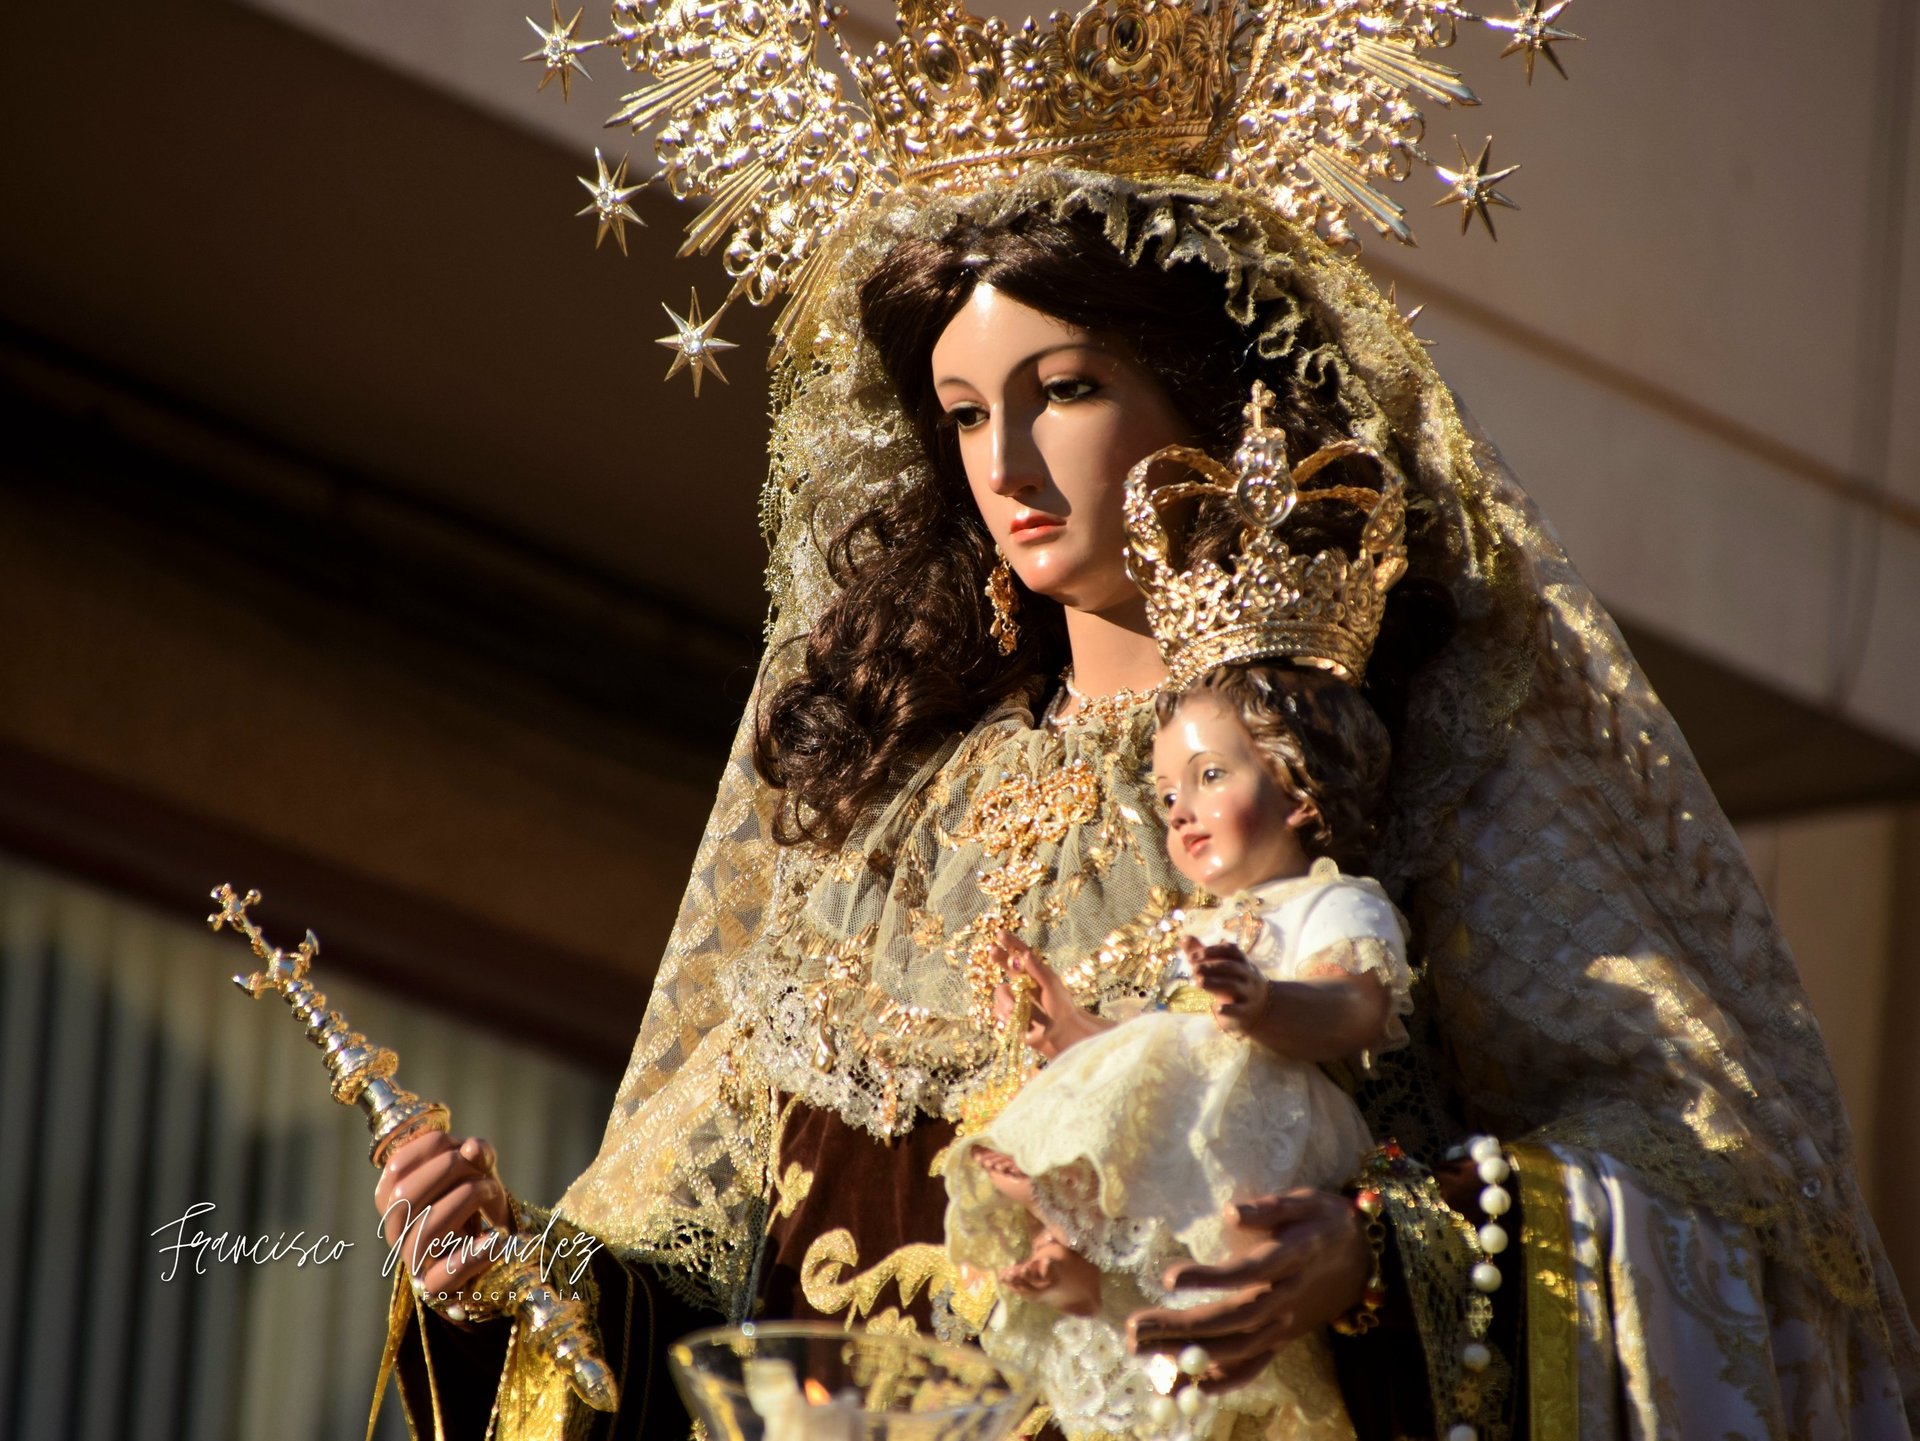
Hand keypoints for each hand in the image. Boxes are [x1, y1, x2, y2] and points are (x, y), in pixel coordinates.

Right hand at [374, 1131, 512, 1314]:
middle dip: (447, 1170)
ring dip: (464, 1201)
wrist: (492, 1242)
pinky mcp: (436, 1286)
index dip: (434, 1146)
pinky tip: (496, 1238)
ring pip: (425, 1231)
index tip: (463, 1146)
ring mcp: (413, 1259)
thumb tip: (472, 1148)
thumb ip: (479, 1154)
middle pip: (404, 1196)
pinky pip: (446, 1277)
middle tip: (481, 1167)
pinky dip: (473, 1256)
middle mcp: (396, 1229)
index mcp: (394, 1198)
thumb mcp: (480, 1170)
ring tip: (492, 1190)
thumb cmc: (476, 1199)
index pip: (398, 1165)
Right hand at [990, 930, 1112, 1060]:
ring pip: (1000, 992)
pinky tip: (1019, 1021)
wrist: (1059, 1034)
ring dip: (1007, 1001)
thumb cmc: (1060, 1007)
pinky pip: (998, 1010)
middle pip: (1005, 966)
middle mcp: (1022, 983)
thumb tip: (1025, 953)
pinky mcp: (1009, 1014)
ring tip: (1017, 1011)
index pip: (1020, 954)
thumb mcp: (1051, 986)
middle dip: (998, 958)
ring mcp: (1014, 998)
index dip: (1010, 943)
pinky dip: (1006, 1015)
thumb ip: (1037, 970)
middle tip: (991, 950)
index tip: (1000, 933)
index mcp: (1034, 973)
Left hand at [1126, 1189, 1367, 1392]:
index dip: (1211, 1278)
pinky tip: (1187, 1387)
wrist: (1359, 1258)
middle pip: (1233, 1319)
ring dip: (1188, 1354)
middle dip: (1182, 1326)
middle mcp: (1286, 1297)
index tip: (1169, 1277)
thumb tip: (1231, 1212)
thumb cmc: (1321, 1221)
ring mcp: (1283, 1324)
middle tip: (1134, 1326)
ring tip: (1140, 1349)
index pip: (1249, 1272)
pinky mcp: (1280, 1339)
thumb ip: (1269, 1208)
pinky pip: (1252, 1367)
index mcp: (1292, 1259)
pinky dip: (1222, 1381)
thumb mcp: (1304, 1201)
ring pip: (1236, 1348)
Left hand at [1188, 938, 1270, 1037]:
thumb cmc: (1236, 980)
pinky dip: (1229, 1009)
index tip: (1192, 956)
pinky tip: (1217, 1009)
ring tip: (1197, 983)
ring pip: (1234, 986)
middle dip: (1211, 966)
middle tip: (1193, 969)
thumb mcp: (1224, 966)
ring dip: (1214, 983)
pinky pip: (1239, 1009)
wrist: (1262, 1006)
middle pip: (1231, 967)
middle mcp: (1248, 975)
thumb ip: (1204, 953)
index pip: (1230, 950)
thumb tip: (1184, 937)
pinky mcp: (1246, 1010)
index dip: (1212, 950)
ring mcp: (1249, 992)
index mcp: (1242, 961)